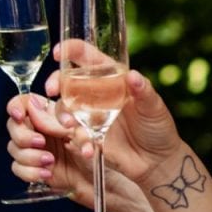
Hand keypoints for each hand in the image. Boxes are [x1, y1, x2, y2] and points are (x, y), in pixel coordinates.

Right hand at [6, 89, 91, 200]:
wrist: (107, 182)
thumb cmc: (102, 152)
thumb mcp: (83, 130)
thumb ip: (56, 120)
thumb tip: (34, 110)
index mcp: (51, 114)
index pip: (24, 102)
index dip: (16, 106)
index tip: (19, 116)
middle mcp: (40, 130)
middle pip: (13, 125)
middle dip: (23, 136)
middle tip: (40, 142)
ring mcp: (35, 149)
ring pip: (13, 148)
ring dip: (29, 156)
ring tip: (50, 161)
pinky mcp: (34, 168)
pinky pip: (17, 168)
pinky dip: (30, 172)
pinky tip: (46, 173)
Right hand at [42, 49, 185, 189]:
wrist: (155, 161)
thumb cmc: (158, 128)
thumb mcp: (154, 107)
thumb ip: (144, 91)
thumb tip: (133, 76)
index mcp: (111, 78)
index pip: (87, 57)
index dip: (71, 49)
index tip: (59, 53)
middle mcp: (95, 93)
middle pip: (67, 80)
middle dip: (55, 82)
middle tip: (53, 89)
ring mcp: (88, 115)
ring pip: (64, 107)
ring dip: (62, 114)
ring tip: (71, 125)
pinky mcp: (86, 134)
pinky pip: (73, 133)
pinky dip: (78, 140)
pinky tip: (90, 148)